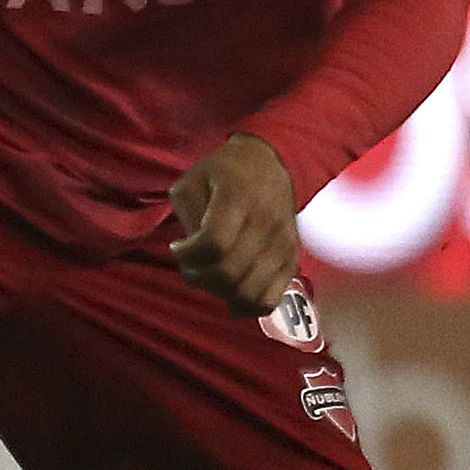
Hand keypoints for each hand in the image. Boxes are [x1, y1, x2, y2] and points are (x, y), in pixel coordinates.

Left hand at [164, 132, 300, 314]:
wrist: (272, 163)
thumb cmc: (224, 172)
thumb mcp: (191, 180)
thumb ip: (188, 217)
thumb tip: (192, 253)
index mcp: (238, 197)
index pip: (213, 243)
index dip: (188, 255)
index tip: (178, 247)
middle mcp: (266, 223)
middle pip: (228, 273)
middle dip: (198, 277)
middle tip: (189, 265)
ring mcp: (282, 245)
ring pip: (248, 293)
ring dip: (219, 292)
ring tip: (210, 275)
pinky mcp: (291, 261)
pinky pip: (269, 300)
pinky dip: (245, 305)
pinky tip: (230, 293)